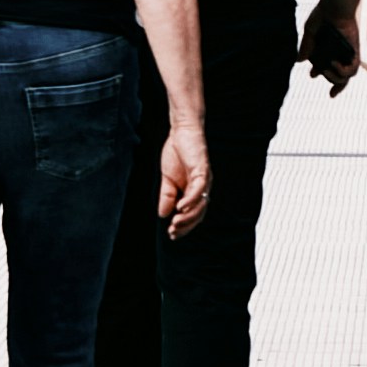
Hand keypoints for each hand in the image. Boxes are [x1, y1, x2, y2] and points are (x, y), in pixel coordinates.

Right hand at [158, 118, 211, 234]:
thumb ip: (166, 196)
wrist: (181, 132)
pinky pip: (199, 189)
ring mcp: (204, 180)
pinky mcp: (202, 170)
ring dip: (188, 216)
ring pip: (201, 204)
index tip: (171, 234)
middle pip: (199, 213)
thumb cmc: (176, 154)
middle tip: (173, 232)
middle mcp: (202, 188)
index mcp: (194, 192)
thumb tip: (163, 215)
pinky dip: (191, 200)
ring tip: (175, 223)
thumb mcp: (167, 180)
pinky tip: (181, 207)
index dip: (184, 226)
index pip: (193, 214)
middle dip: (186, 225)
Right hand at [300, 0, 358, 96]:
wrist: (336, 5)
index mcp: (328, 49)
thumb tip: (299, 60)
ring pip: (346, 77)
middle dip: (329, 80)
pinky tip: (334, 64)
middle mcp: (338, 53)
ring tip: (327, 72)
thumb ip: (305, 46)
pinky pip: (353, 69)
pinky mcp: (354, 51)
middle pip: (338, 76)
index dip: (320, 73)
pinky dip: (343, 71)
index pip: (326, 68)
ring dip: (335, 79)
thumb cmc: (324, 13)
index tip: (312, 75)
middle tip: (317, 73)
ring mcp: (346, 54)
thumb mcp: (310, 32)